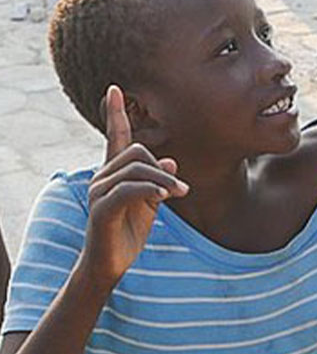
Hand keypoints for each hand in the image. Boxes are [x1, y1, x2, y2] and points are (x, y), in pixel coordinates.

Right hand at [81, 86, 187, 290]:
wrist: (110, 265)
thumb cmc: (128, 232)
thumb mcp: (150, 203)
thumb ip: (158, 181)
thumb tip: (169, 161)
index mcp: (114, 172)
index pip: (115, 137)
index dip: (115, 113)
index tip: (115, 88)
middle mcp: (102, 177)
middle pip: (137, 152)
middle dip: (162, 168)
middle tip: (180, 190)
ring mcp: (99, 192)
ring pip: (136, 169)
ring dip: (163, 181)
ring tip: (179, 194)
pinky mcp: (102, 209)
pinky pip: (128, 189)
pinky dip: (150, 190)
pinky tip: (163, 198)